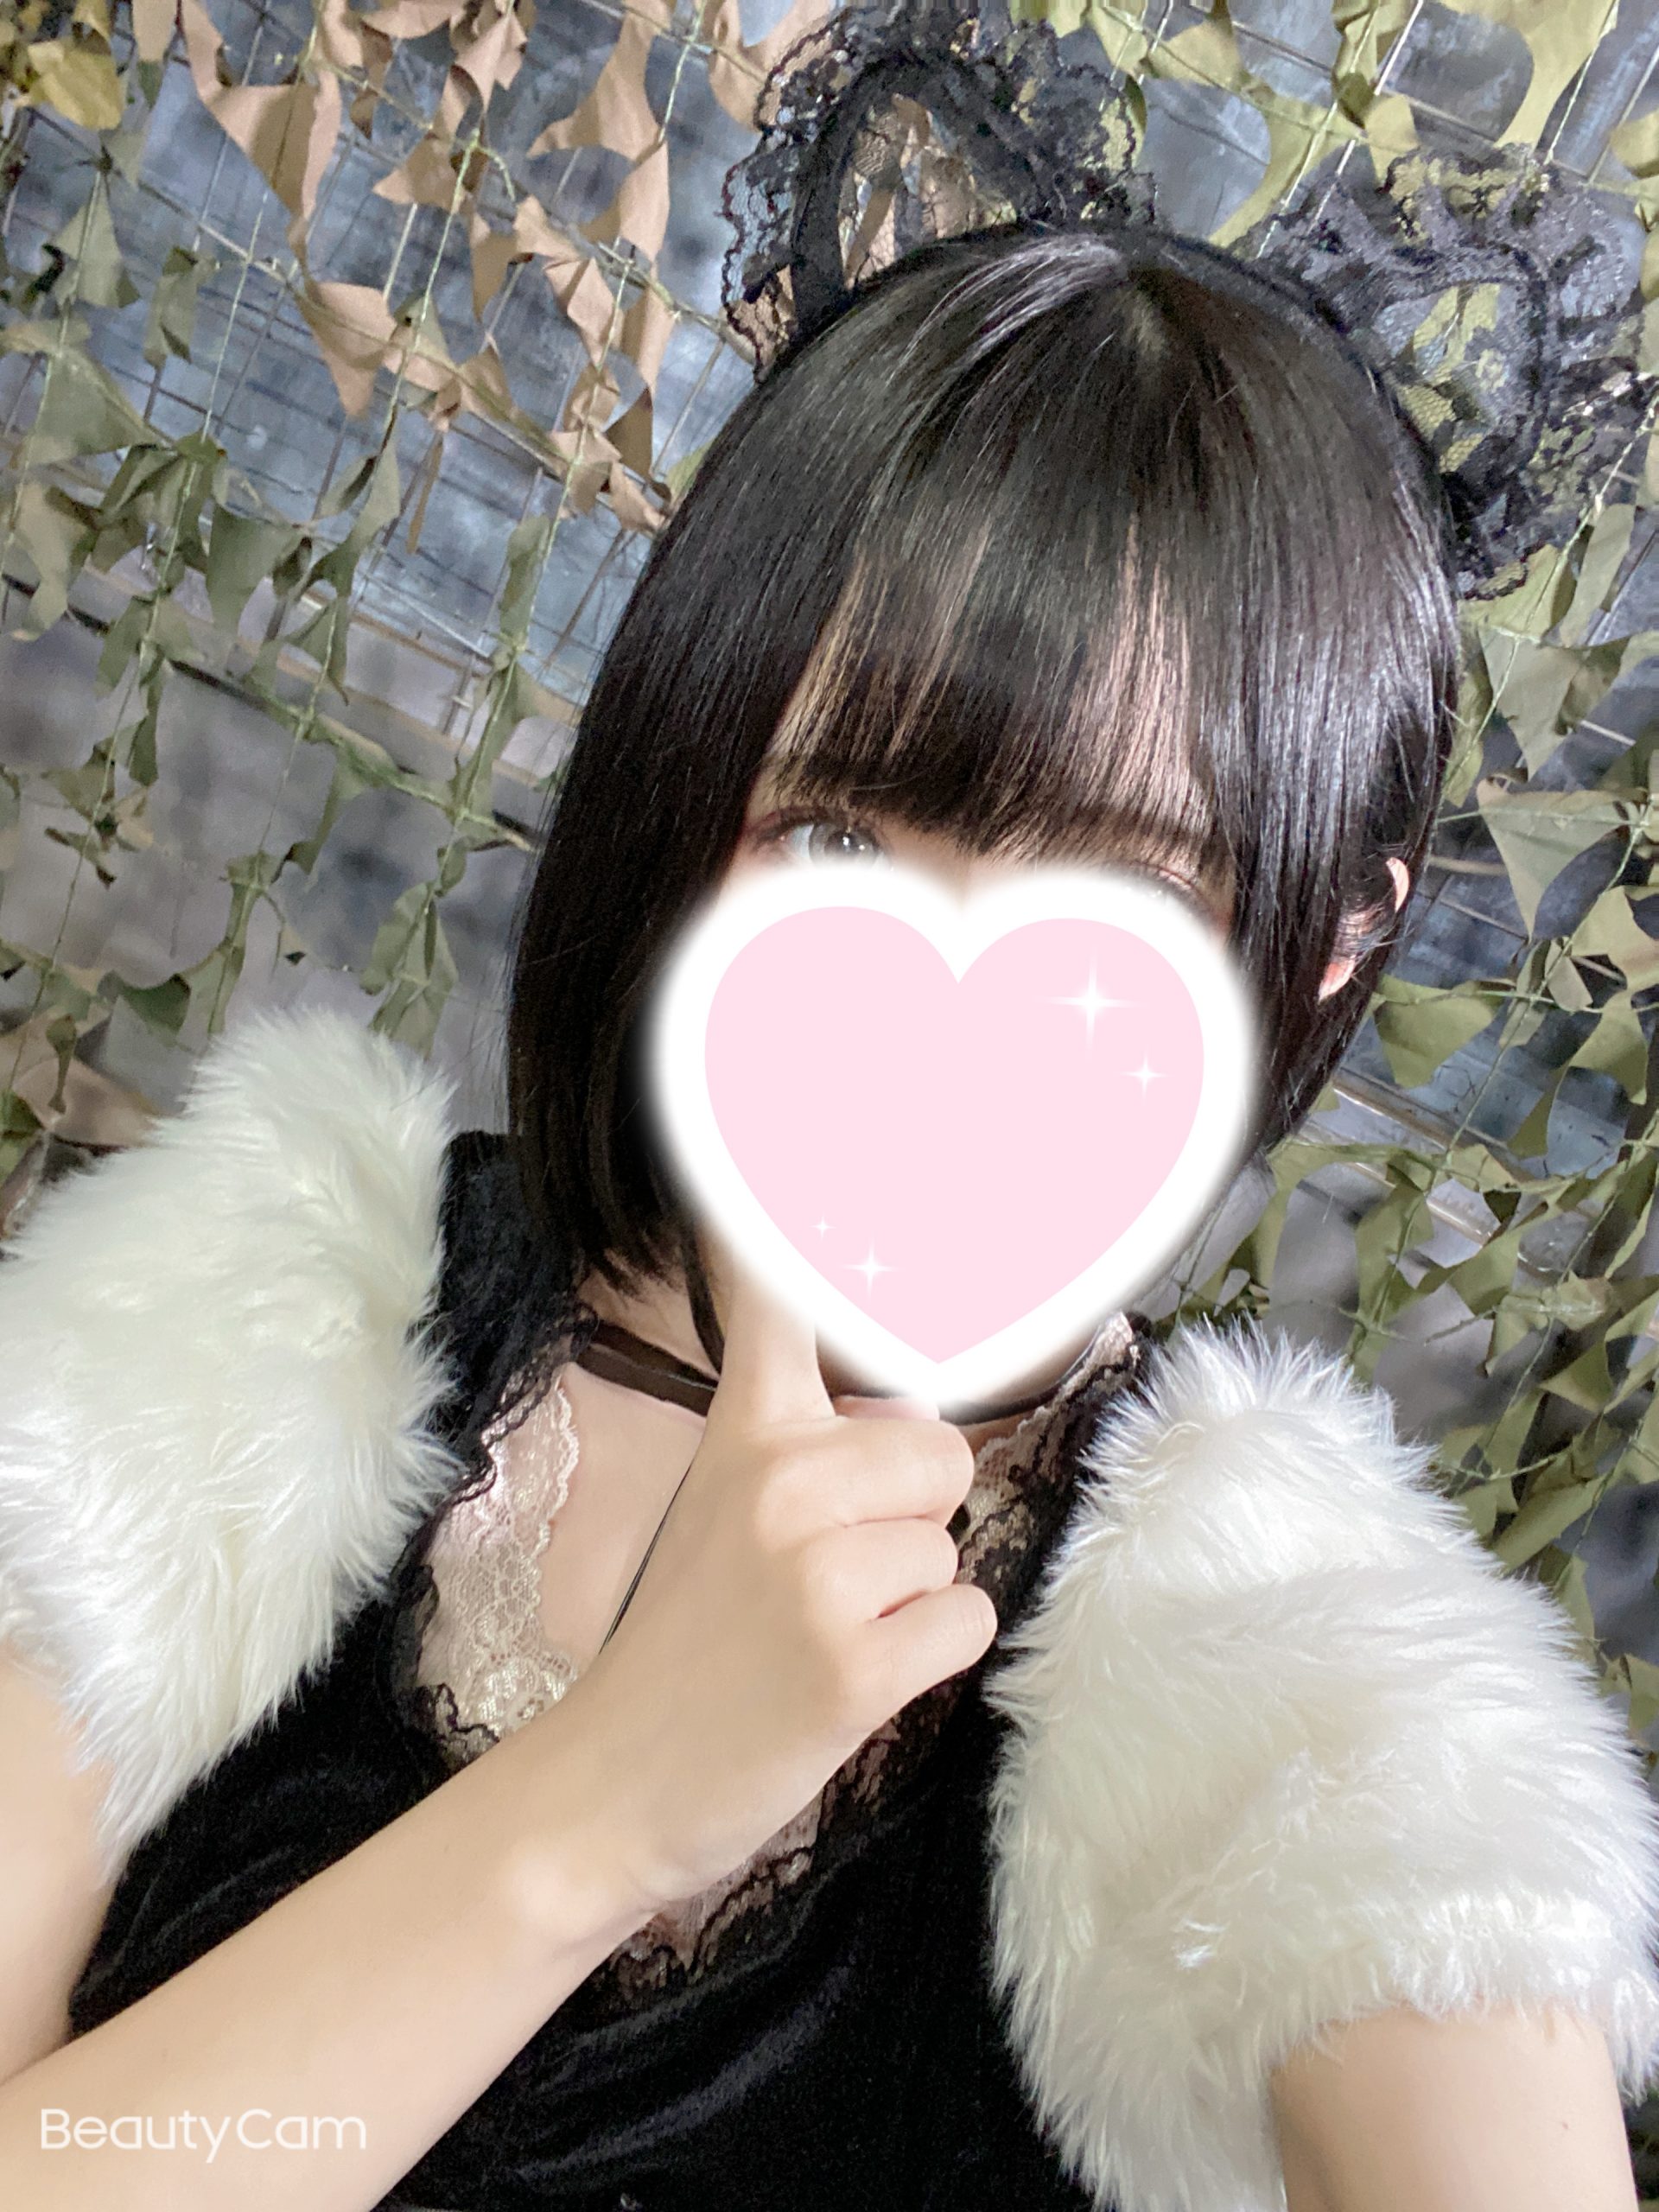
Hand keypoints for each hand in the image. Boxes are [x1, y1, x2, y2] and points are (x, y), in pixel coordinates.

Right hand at [555, 1236, 995, 1913]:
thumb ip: (802, 1441)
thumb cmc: (681, 1645)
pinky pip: (965, 1620)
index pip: (784, 1296)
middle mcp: (782, 1480)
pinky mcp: (854, 1665)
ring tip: (824, 1633)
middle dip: (911, 1514)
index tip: (820, 1135)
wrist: (610, 1786)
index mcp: (747, 1432)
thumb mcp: (719, 1507)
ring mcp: (817, 1572)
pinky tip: (849, 1680)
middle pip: (939, 1447)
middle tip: (828, 1574)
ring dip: (911, 1597)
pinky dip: (927, 1659)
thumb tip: (904, 1398)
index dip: (813, 1224)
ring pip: (952, 1543)